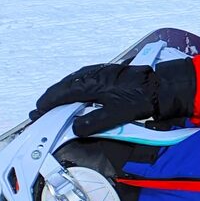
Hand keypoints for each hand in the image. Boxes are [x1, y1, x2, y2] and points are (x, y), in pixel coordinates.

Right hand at [30, 58, 199, 136]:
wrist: (163, 85)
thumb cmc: (141, 98)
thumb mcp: (115, 115)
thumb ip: (93, 122)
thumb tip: (74, 128)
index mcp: (89, 84)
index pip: (59, 95)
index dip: (46, 106)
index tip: (36, 114)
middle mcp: (91, 75)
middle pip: (63, 88)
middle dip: (50, 100)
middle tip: (40, 111)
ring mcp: (100, 72)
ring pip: (73, 83)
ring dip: (62, 94)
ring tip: (53, 105)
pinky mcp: (108, 73)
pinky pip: (83, 81)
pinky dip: (74, 89)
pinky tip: (76, 96)